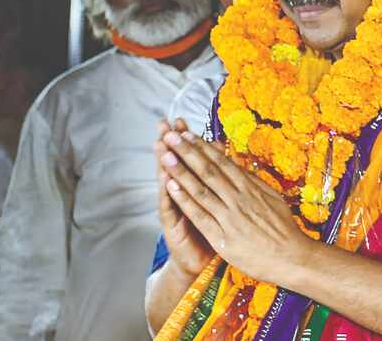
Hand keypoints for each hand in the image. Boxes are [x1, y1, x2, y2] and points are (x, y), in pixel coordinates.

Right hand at [155, 119, 214, 279]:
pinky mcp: (173, 227)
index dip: (184, 139)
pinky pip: (171, 208)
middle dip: (170, 144)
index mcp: (194, 187)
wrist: (201, 262)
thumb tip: (222, 148)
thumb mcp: (217, 201)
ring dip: (163, 164)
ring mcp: (175, 210)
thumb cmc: (212, 229)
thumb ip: (218, 176)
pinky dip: (169, 194)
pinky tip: (165, 181)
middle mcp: (181, 195)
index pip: (187, 158)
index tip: (182, 120)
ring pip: (168, 182)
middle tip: (164, 124)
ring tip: (160, 145)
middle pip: (174, 164)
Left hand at [156, 127, 315, 283]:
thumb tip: (239, 166)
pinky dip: (185, 200)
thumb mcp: (272, 198)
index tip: (188, 134)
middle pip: (209, 170)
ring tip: (166, 155)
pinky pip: (200, 215)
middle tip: (172, 135)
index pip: (222, 162)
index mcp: (250, 187)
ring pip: (201, 189)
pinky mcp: (222, 237)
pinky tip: (172, 188)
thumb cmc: (283, 229)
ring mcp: (230, 216)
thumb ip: (253, 182)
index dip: (203, 147)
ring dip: (181, 171)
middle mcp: (238, 198)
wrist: (291, 257)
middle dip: (188, 152)